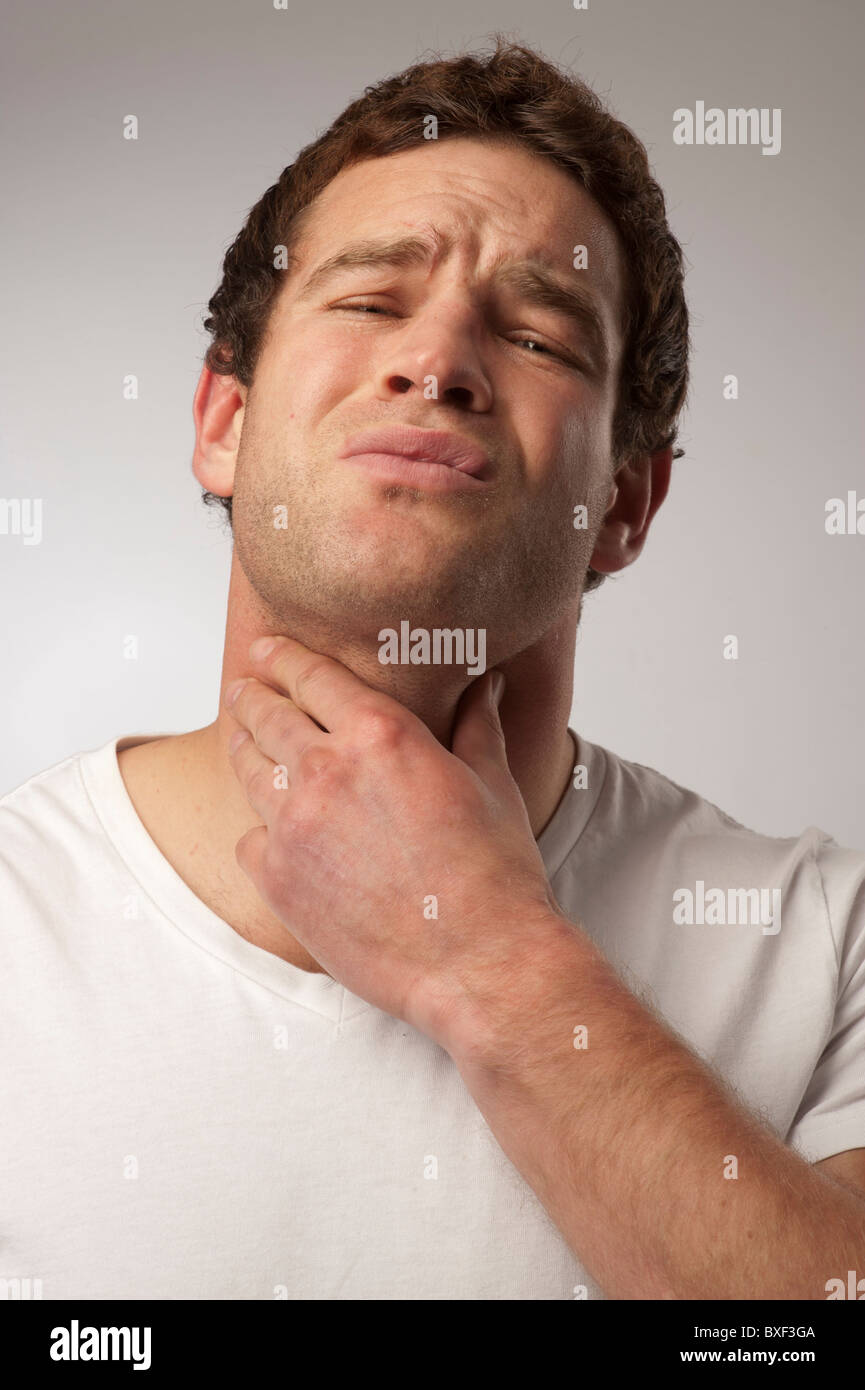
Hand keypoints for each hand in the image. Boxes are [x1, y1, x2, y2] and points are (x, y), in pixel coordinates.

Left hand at [224, 635, 564, 1055]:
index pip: (311, 675)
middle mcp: (326, 771)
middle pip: (266, 715)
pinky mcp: (278, 880)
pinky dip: (259, 832)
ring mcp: (293, 827)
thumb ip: (476, 724)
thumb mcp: (491, 783)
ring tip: (241, 739)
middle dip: (251, 696)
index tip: (266, 648)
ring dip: (242, 748)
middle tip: (243, 689)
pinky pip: (249, 840)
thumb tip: (486, 684)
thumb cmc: (495, 874)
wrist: (480, 962)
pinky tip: (270, 831)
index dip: (283, 656)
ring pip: (248, 770)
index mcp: (379, 735)